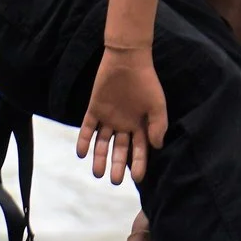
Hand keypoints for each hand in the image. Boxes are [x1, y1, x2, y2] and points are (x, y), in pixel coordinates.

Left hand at [78, 45, 166, 184]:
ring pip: (102, 143)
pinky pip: (87, 129)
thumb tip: (157, 146)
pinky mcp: (94, 110)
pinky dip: (83, 141)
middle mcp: (123, 124)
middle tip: (114, 181)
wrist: (127, 59)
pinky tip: (82, 153)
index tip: (136, 178)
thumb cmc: (146, 82)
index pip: (139, 149)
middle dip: (117, 165)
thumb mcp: (157, 104)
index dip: (138, 163)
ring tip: (97, 173)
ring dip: (99, 157)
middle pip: (119, 149)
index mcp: (140, 125)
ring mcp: (108, 118)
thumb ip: (158, 125)